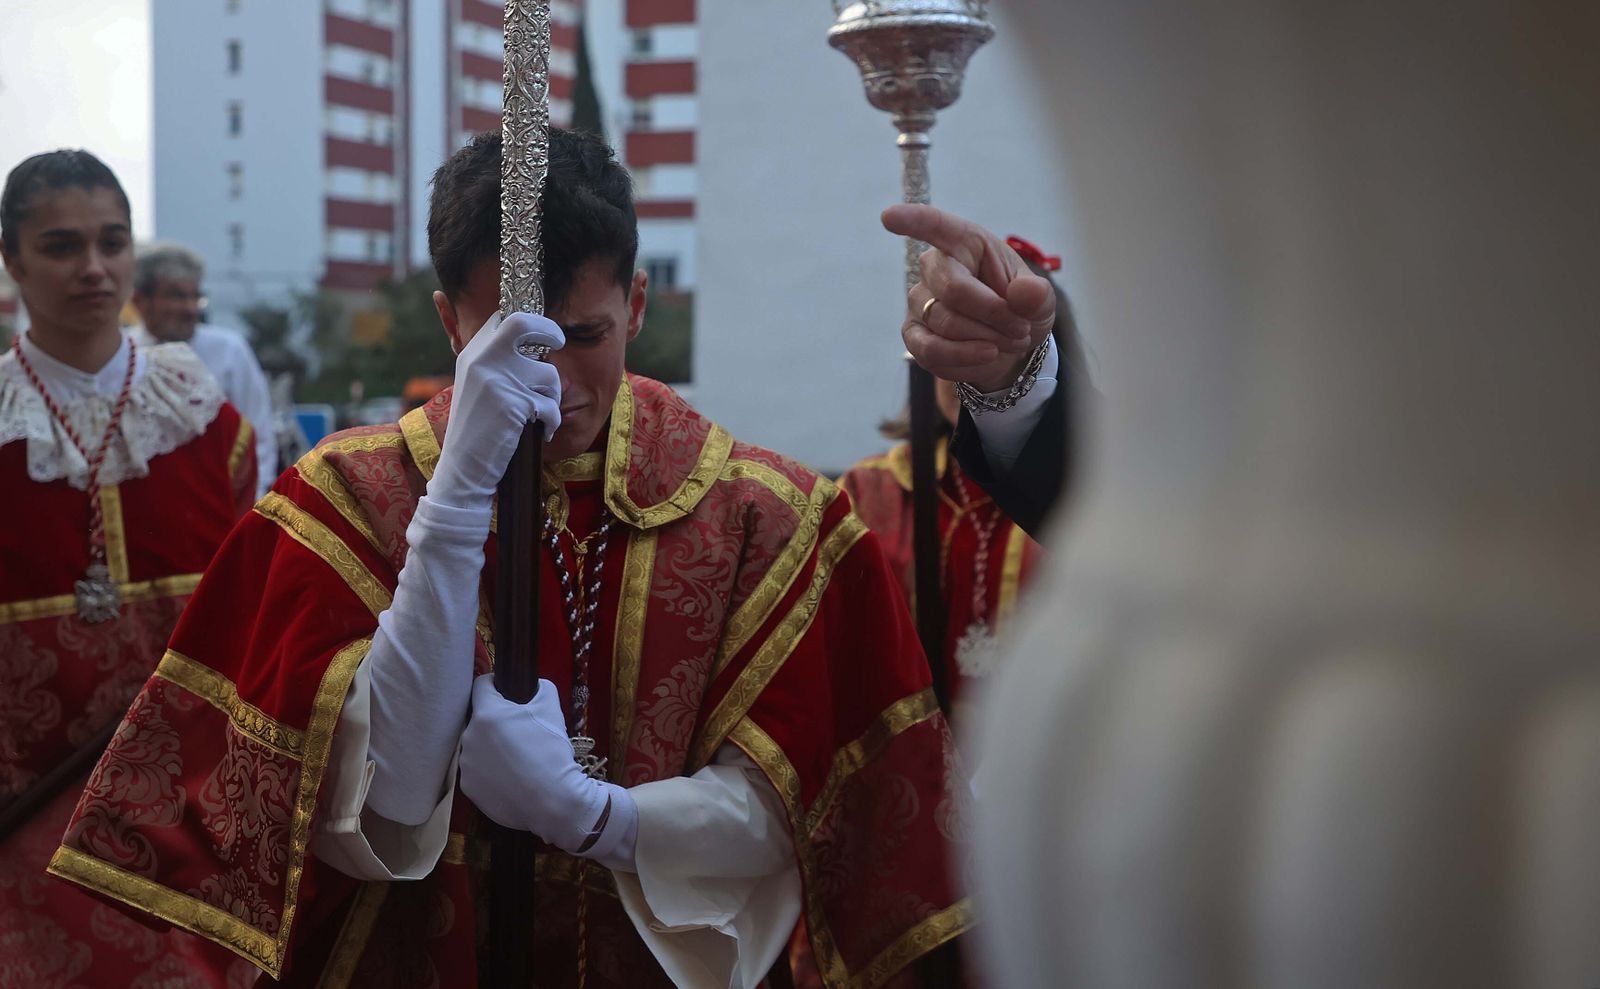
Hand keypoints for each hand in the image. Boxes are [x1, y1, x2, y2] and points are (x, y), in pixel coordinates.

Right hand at [428, 312, 563, 508]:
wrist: (463, 468)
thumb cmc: (476, 430)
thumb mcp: (476, 386)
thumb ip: (495, 362)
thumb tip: (529, 338)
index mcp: (473, 353)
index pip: (504, 317)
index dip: (528, 320)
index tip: (539, 332)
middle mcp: (482, 360)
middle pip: (523, 323)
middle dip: (549, 330)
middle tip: (557, 341)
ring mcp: (497, 380)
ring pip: (549, 374)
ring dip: (553, 397)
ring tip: (540, 414)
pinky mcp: (513, 404)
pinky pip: (550, 406)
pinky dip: (552, 422)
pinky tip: (542, 431)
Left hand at [459, 675, 620, 854]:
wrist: (553, 800)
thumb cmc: (552, 751)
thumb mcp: (552, 708)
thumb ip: (540, 689)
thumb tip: (533, 687)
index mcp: (487, 714)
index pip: (481, 685)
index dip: (495, 685)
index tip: (506, 692)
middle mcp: (469, 737)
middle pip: (480, 719)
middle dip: (497, 722)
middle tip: (520, 734)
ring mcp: (466, 764)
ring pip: (478, 746)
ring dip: (492, 748)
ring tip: (517, 760)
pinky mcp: (468, 788)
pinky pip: (477, 771)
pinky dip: (491, 772)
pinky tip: (511, 779)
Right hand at [882, 204, 1055, 392]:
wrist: (1009, 347)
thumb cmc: (1020, 310)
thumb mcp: (1040, 300)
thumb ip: (1036, 295)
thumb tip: (1023, 294)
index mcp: (965, 243)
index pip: (934, 226)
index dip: (911, 220)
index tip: (889, 216)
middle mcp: (934, 267)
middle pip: (955, 290)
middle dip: (994, 315)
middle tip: (1021, 328)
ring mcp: (918, 301)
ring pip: (946, 324)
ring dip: (986, 340)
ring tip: (1011, 342)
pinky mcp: (913, 334)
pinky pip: (931, 350)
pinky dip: (965, 358)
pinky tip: (986, 356)